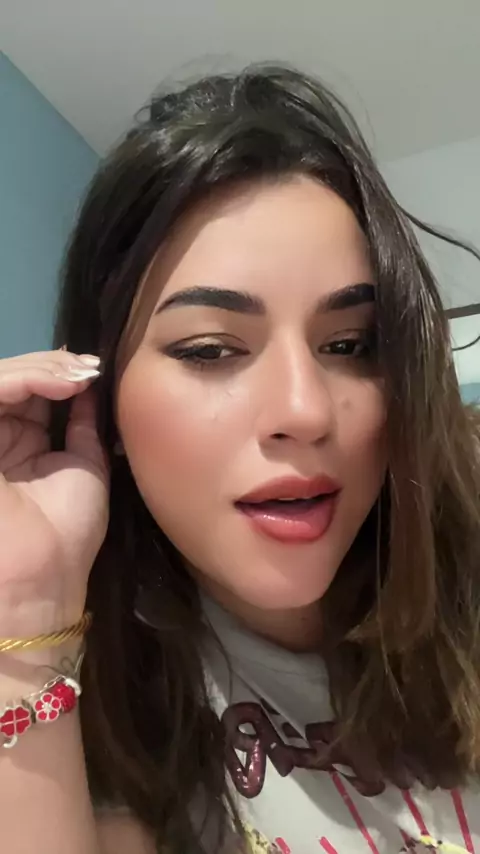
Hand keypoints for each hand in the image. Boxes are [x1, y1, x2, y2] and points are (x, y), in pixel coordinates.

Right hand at [0, 350, 108, 636]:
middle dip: (53, 365)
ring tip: (78, 372)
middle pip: (13, 380)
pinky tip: (63, 381)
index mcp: (17, 447)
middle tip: (88, 368)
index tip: (95, 372)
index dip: (59, 374)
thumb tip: (91, 388)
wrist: (41, 578)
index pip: (30, 393)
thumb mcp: (84, 465)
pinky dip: (26, 378)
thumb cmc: (64, 533)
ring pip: (0, 379)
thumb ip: (83, 426)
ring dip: (42, 367)